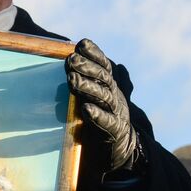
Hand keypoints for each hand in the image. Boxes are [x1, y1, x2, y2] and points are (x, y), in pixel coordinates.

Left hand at [66, 38, 141, 172]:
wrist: (122, 146)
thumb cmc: (102, 117)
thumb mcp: (96, 95)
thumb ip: (86, 79)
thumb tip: (69, 58)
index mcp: (110, 86)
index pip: (104, 65)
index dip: (95, 54)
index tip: (81, 44)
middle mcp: (114, 96)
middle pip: (103, 78)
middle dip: (87, 67)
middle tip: (71, 60)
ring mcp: (116, 113)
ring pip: (103, 97)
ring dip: (87, 87)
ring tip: (71, 80)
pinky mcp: (114, 131)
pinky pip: (106, 122)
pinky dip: (97, 115)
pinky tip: (86, 109)